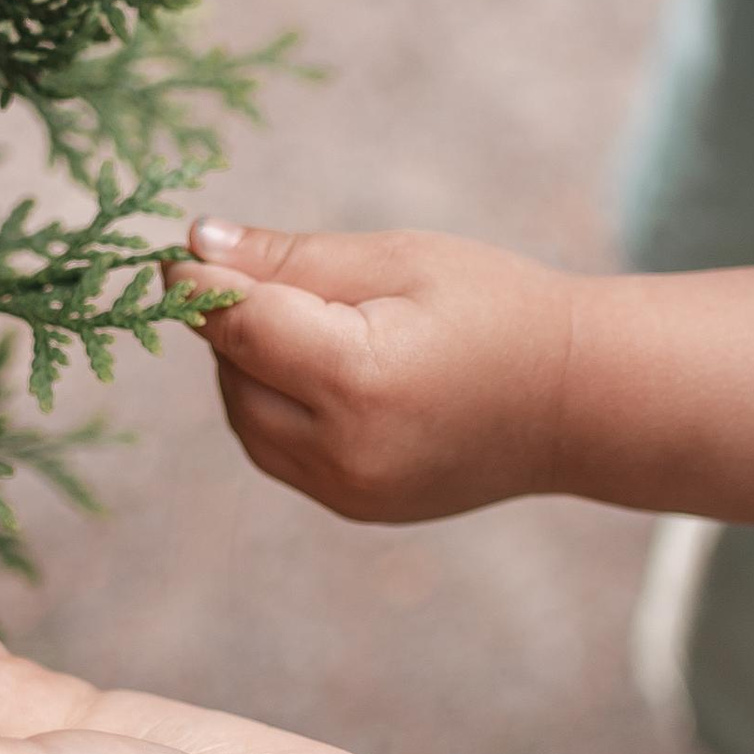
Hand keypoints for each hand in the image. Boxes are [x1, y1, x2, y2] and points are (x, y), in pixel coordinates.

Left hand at [176, 220, 578, 521]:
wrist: (578, 400)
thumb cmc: (497, 308)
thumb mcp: (397, 259)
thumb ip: (290, 259)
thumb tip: (194, 245)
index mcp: (358, 377)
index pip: (239, 328)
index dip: (196, 286)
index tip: (174, 254)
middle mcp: (344, 449)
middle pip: (233, 378)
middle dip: (227, 327)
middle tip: (244, 278)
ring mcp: (349, 490)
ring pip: (246, 422)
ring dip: (245, 371)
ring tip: (291, 322)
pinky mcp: (356, 507)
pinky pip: (279, 453)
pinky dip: (273, 409)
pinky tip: (313, 371)